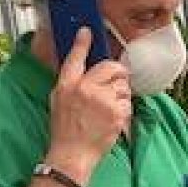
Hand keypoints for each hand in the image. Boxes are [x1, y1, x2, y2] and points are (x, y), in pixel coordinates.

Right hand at [45, 28, 131, 182]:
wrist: (72, 155)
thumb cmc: (64, 129)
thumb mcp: (58, 99)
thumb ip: (70, 79)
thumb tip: (81, 62)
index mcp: (68, 85)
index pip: (75, 58)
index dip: (82, 43)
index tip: (87, 31)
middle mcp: (85, 89)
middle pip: (112, 67)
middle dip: (117, 73)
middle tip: (113, 83)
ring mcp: (103, 101)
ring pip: (123, 85)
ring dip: (120, 93)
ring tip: (108, 106)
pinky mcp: (117, 114)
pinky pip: (128, 102)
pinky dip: (124, 109)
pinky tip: (112, 117)